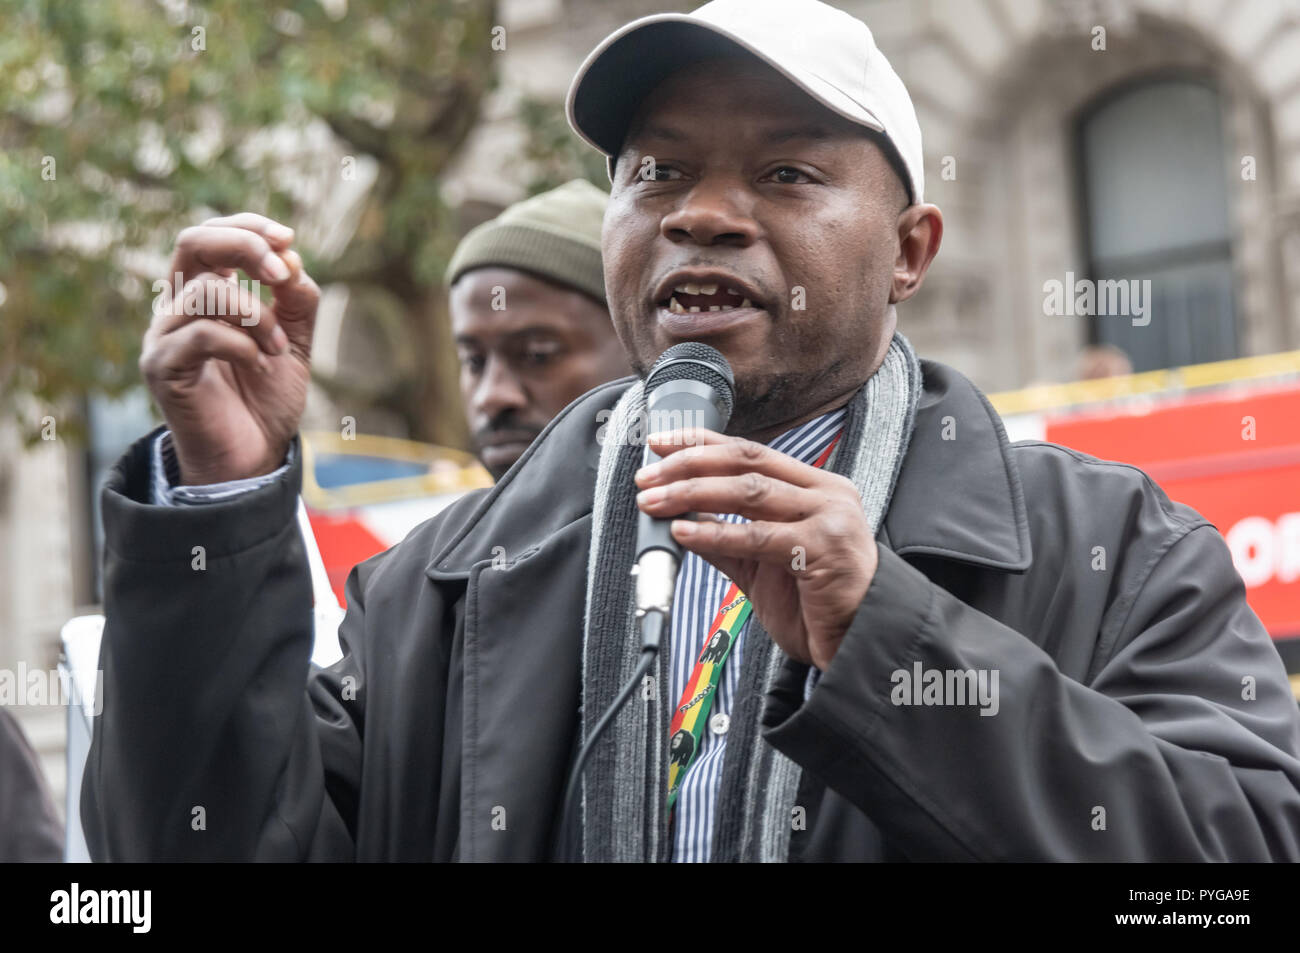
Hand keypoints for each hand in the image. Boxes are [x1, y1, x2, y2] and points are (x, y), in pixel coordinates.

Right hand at [140, 213, 319, 484]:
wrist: (253, 456)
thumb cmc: (266, 398)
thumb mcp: (296, 341)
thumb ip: (297, 301)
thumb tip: (293, 259)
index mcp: (206, 293)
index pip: (213, 236)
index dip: (249, 227)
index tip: (289, 238)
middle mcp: (177, 307)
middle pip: (191, 242)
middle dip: (244, 247)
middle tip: (281, 275)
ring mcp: (164, 335)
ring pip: (204, 291)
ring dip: (257, 315)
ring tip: (280, 348)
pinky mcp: (160, 367)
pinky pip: (201, 334)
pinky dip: (243, 345)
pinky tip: (261, 367)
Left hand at [635, 428, 876, 670]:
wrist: (859, 642)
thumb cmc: (816, 602)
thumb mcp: (762, 561)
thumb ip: (727, 535)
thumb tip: (678, 515)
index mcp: (815, 487)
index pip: (750, 452)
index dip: (702, 442)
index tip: (662, 444)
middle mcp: (826, 494)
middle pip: (746, 463)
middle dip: (689, 465)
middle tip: (648, 478)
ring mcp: (829, 519)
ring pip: (749, 492)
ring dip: (693, 494)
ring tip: (656, 503)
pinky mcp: (824, 550)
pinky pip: (758, 537)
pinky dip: (715, 533)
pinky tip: (684, 532)